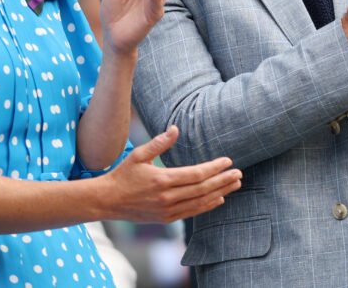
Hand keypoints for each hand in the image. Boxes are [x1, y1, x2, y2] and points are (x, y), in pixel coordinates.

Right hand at [102, 126, 241, 223]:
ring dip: (220, 192)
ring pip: (200, 202)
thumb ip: (159, 143)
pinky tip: (219, 198)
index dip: (214, 168)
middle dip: (223, 180)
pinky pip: (192, 212)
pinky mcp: (166, 219)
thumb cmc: (123, 174)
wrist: (108, 201)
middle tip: (239, 173)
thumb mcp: (138, 154)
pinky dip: (207, 205)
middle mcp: (167, 198)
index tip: (228, 161)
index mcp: (161, 180)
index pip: (195, 174)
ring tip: (235, 184)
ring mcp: (167, 210)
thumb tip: (175, 128)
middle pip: (202, 189)